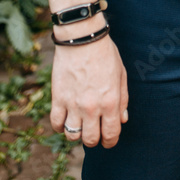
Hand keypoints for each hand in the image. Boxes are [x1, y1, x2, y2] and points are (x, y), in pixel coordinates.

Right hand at [50, 30, 128, 147]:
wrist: (82, 38)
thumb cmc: (104, 53)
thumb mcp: (121, 74)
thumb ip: (123, 99)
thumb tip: (122, 120)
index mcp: (110, 101)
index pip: (111, 134)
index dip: (110, 141)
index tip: (108, 140)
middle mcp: (92, 107)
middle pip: (91, 140)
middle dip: (94, 140)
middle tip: (94, 132)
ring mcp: (73, 104)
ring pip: (72, 136)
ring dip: (77, 134)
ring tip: (80, 124)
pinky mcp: (58, 98)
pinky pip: (56, 124)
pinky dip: (60, 126)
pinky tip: (66, 119)